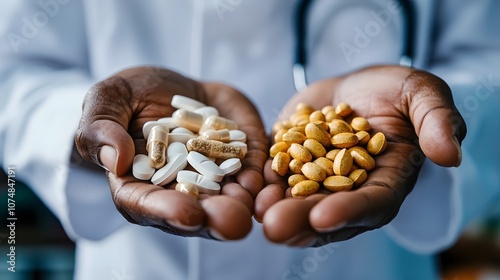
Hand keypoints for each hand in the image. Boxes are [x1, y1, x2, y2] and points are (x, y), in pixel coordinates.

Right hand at [75, 66, 266, 239]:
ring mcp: (213, 178)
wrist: (173, 86)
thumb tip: (115, 161)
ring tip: (254, 205)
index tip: (187, 214)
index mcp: (139, 183)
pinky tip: (269, 181)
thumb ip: (100, 129)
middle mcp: (178, 189)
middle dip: (214, 218)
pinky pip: (252, 172)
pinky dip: (261, 178)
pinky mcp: (239, 162)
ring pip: (228, 197)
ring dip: (242, 204)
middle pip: (194, 211)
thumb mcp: (107, 100)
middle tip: (232, 223)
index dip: (166, 211)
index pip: (147, 205)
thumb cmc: (130, 95)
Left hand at [255, 65, 465, 245]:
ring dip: (278, 211)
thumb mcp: (422, 94)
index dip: (349, 211)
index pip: (372, 203)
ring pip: (300, 202)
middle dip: (302, 221)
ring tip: (257, 214)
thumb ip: (437, 120)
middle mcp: (352, 189)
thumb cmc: (396, 90)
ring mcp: (320, 180)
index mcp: (388, 179)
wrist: (357, 86)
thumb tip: (449, 155)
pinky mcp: (293, 165)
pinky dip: (264, 185)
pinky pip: (279, 179)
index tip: (323, 216)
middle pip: (329, 211)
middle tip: (276, 228)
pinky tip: (248, 190)